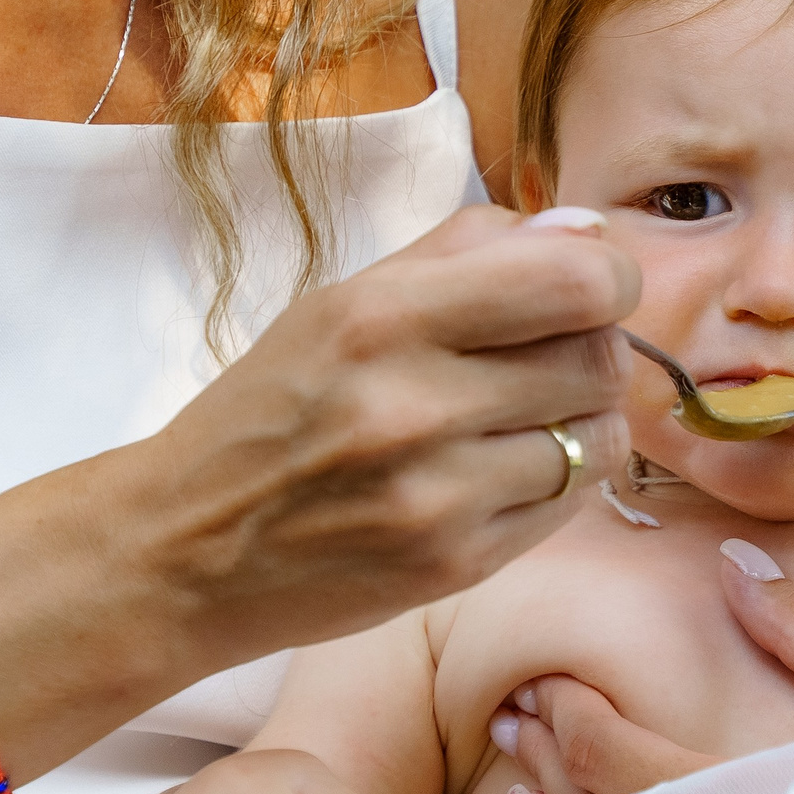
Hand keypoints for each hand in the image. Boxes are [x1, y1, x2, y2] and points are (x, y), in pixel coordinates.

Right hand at [135, 205, 637, 682]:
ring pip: (599, 438)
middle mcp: (413, 405)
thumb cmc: (271, 412)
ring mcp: (439, 495)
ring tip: (524, 419)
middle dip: (595, 348)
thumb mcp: (341, 303)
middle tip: (550, 357)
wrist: (186, 548)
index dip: (607, 277)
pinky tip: (503, 471)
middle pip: (600, 358)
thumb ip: (465, 252)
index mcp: (381, 317)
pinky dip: (557, 480)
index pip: (575, 282)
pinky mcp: (456, 564)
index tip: (589, 287)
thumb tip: (585, 229)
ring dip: (582, 422)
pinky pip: (569, 504)